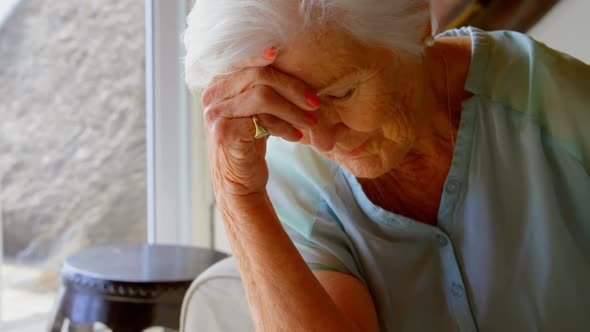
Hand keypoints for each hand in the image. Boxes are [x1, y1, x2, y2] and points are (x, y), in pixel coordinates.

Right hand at [201, 47, 320, 195]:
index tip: (290, 56)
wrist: (238, 183)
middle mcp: (212, 96)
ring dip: (293, 109)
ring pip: (263, 96)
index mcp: (218, 85)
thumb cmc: (251, 145)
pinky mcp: (226, 132)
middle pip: (259, 76)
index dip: (265, 56)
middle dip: (293, 88)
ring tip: (311, 123)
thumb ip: (262, 90)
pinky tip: (295, 137)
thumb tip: (294, 66)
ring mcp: (216, 114)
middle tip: (315, 103)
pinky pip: (263, 119)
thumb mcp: (255, 113)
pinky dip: (284, 126)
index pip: (245, 61)